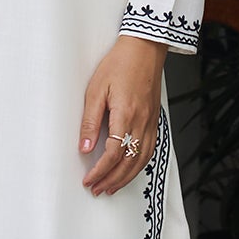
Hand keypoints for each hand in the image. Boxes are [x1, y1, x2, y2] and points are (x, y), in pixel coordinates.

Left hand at [79, 34, 165, 195]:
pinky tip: (130, 170)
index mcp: (126, 115)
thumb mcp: (96, 90)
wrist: (144, 48)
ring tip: (111, 187)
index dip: (100, 171)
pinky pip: (149, 150)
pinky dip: (139, 165)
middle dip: (112, 180)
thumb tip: (84, 147)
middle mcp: (142, 122)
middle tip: (97, 189)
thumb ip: (90, 121)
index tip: (88, 179)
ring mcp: (151, 122)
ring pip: (141, 160)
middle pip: (128, 162)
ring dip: (126, 177)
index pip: (113, 153)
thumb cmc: (119, 64)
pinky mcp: (155, 120)